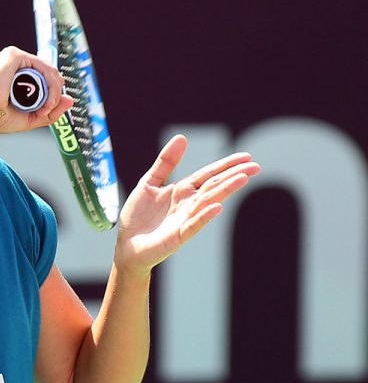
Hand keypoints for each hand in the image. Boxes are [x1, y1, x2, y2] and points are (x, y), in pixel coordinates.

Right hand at [0, 47, 72, 132]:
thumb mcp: (32, 116)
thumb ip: (52, 109)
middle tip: (48, 110)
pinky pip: (43, 66)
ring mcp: (15, 58)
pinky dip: (50, 83)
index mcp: (17, 75)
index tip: (50, 109)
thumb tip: (70, 100)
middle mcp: (17, 64)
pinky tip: (47, 98)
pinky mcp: (15, 56)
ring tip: (46, 107)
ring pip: (49, 70)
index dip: (53, 92)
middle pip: (49, 73)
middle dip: (55, 92)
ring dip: (54, 90)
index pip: (45, 78)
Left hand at [114, 134, 260, 277]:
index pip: (208, 174)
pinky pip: (193, 225)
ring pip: (208, 202)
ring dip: (225, 191)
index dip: (225, 165)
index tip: (246, 157)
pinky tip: (216, 207)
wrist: (126, 244)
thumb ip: (166, 162)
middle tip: (255, 167)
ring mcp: (185, 219)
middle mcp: (188, 204)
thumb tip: (182, 137)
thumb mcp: (149, 182)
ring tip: (242, 179)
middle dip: (233, 175)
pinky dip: (204, 216)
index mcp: (182, 190)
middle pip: (214, 186)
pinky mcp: (177, 236)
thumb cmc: (138, 215)